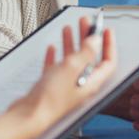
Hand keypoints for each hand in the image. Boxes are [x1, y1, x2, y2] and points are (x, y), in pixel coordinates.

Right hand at [8, 17, 116, 137]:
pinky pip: (56, 68)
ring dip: (72, 43)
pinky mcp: (50, 87)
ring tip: (69, 28)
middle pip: (89, 57)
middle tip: (86, 23)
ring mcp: (65, 86)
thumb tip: (97, 40)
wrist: (29, 115)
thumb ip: (86, 51)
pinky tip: (53, 49)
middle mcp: (80, 85)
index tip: (107, 30)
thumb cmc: (51, 99)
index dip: (109, 44)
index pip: (108, 62)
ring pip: (72, 61)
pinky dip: (55, 57)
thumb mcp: (73, 67)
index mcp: (91, 82)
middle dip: (88, 38)